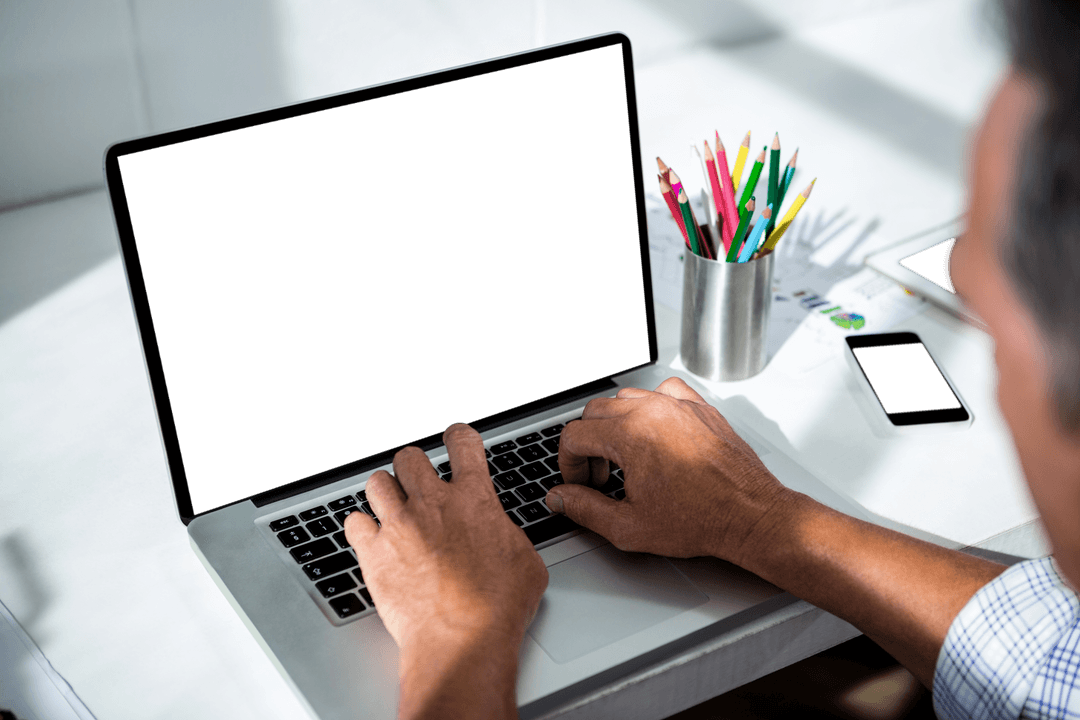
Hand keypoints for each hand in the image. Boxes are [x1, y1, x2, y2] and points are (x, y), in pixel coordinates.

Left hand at [344, 423, 547, 655]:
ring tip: (391, 507)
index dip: (458, 437)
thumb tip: (503, 538)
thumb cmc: (498, 607)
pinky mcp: (373, 553)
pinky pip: (353, 522)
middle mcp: (433, 504)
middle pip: (409, 457)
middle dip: (413, 466)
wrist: (462, 640)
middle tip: (417, 481)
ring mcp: (399, 525)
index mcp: (474, 499)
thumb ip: (507, 535)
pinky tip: (370, 537)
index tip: (454, 439)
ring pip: (377, 482)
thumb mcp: (526, 561)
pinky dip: (360, 527)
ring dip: (385, 492)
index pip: (463, 444)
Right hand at [545, 377, 795, 563]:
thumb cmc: (701, 521)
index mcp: (630, 435)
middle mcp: (653, 411)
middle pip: (596, 411)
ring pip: (627, 398)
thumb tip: (560, 498)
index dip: (568, 463)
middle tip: (600, 477)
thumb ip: (584, 509)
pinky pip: (664, 391)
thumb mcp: (629, 526)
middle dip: (589, 445)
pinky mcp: (700, 409)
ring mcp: (679, 406)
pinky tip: (655, 434)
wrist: (750, 516)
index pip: (574, 434)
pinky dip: (651, 407)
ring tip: (626, 460)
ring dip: (616, 425)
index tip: (579, 482)